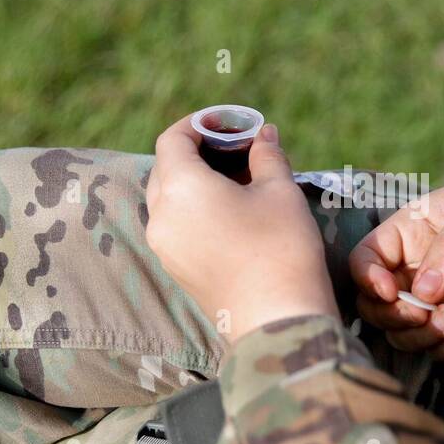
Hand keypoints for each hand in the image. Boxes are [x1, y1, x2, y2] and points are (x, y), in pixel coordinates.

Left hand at [145, 117, 338, 340]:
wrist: (277, 320)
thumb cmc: (282, 247)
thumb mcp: (280, 191)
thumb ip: (266, 155)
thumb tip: (264, 134)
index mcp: (180, 187)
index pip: (173, 140)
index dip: (199, 124)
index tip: (230, 123)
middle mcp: (161, 215)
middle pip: (167, 167)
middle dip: (199, 151)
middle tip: (239, 149)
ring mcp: (164, 246)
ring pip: (170, 198)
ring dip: (197, 181)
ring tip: (240, 180)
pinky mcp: (176, 269)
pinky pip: (176, 225)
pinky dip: (196, 208)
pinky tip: (233, 211)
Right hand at [349, 159, 443, 358]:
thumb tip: (424, 292)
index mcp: (408, 232)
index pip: (365, 260)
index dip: (366, 279)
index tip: (389, 291)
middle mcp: (416, 267)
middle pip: (375, 305)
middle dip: (394, 316)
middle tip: (425, 314)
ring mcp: (440, 296)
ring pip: (403, 332)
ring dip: (421, 335)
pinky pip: (438, 345)